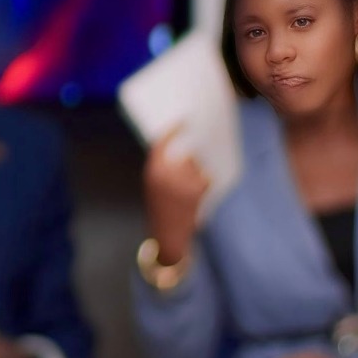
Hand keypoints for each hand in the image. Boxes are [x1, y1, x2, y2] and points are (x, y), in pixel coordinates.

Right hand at [142, 131, 208, 266]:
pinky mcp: (197, 192)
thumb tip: (186, 151)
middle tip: (195, 158)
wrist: (167, 236)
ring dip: (196, 174)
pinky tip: (197, 194)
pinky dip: (204, 184)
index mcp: (152, 171)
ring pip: (196, 167)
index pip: (161, 143)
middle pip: (185, 154)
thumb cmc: (161, 210)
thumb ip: (164, 168)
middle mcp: (166, 174)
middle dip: (190, 157)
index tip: (181, 121)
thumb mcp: (154, 186)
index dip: (172, 130)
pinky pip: (206, 178)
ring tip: (187, 190)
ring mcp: (182, 182)